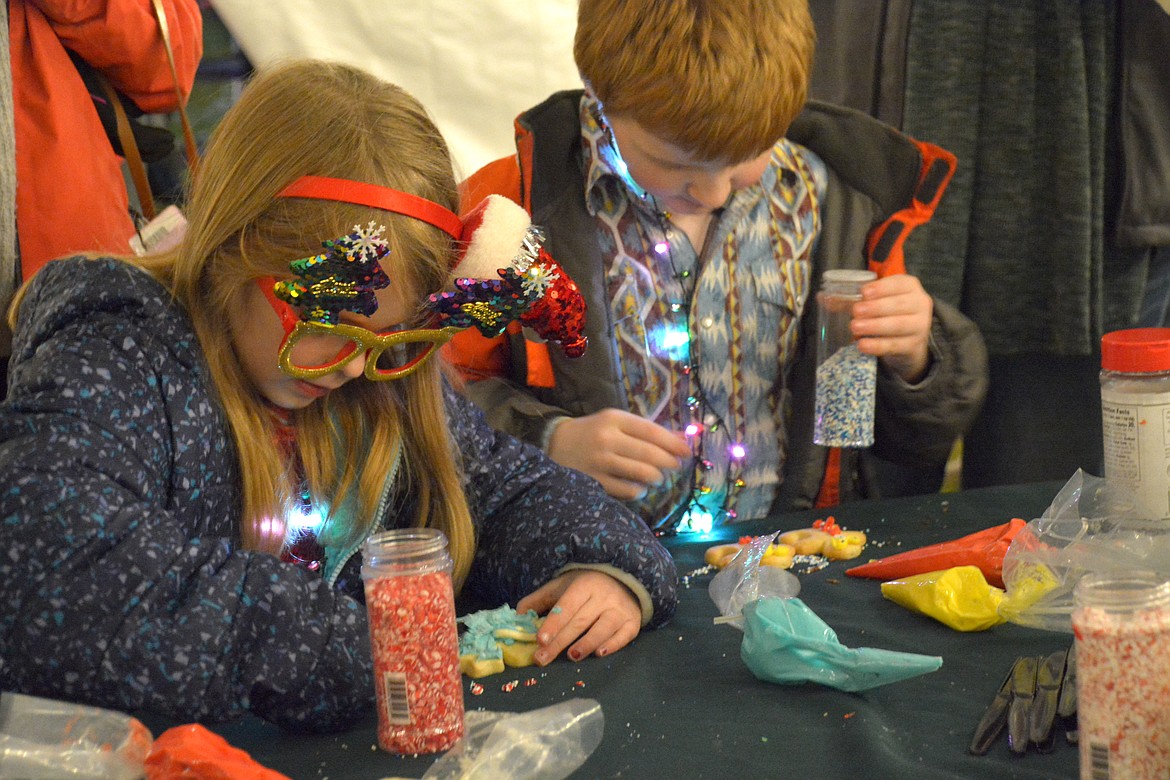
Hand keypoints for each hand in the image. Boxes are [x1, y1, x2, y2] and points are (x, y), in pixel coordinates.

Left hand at [517, 569, 641, 664]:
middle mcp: (604, 596)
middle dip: (560, 641)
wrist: (622, 579)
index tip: (539, 640)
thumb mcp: (560, 587)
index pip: (566, 606)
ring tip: (572, 656)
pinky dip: (613, 645)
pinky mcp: (633, 622)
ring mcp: (620, 609)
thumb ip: (538, 601)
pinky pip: (624, 635)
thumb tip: (517, 618)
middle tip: (543, 659)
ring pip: (604, 627)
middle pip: (580, 621)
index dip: (553, 623)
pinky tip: (600, 653)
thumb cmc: (584, 587)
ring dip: (587, 643)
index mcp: (583, 585)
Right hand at [547, 408, 691, 500]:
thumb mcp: (617, 422)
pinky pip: (628, 491)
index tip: (687, 452)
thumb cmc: (593, 432)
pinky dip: (640, 491)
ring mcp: (600, 462)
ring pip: (643, 474)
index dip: (674, 444)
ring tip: (657, 477)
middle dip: (669, 463)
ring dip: (657, 478)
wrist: (555, 444)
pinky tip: (639, 487)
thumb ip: (647, 430)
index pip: (652, 431)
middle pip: (651, 454)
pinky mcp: (595, 482)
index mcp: (615, 419)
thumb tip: (682, 438)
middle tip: (675, 467)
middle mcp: (607, 439)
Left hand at [851, 273, 932, 382]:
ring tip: (854, 327)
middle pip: (899, 305)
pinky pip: (895, 345)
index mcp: (910, 287)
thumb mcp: (875, 302)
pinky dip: (877, 346)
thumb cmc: (888, 313)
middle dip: (876, 307)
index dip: (882, 288)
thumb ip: (851, 299)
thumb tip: (822, 297)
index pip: (899, 284)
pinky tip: (862, 345)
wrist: (908, 340)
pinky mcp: (913, 346)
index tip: (864, 292)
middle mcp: (919, 304)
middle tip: (855, 311)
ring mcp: (920, 326)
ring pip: (898, 325)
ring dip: (875, 326)